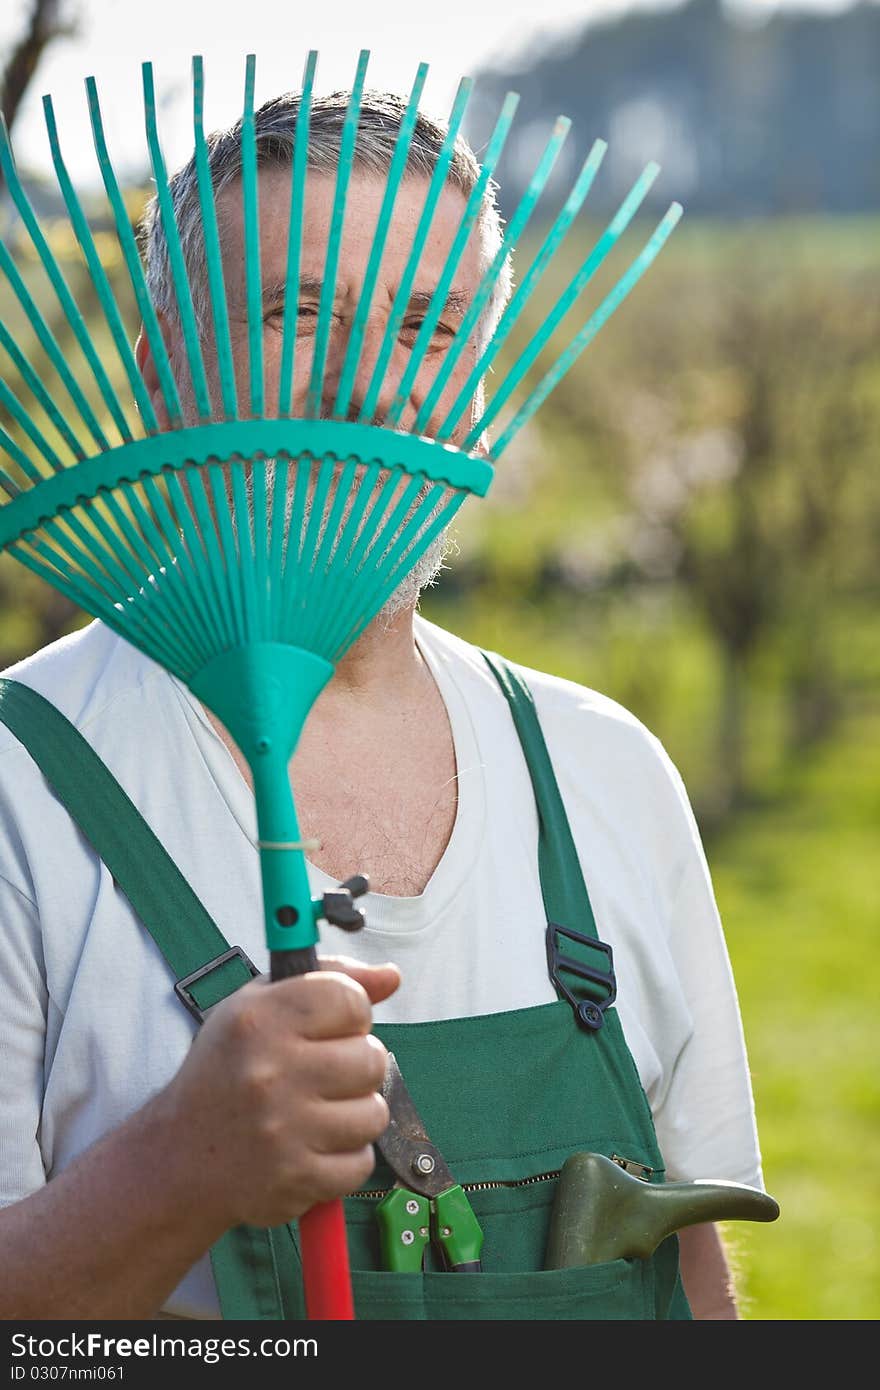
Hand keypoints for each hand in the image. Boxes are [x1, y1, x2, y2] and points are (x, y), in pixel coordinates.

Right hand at [158, 955, 399, 1229]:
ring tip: (317, 1112)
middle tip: (323, 1074)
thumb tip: (391, 976)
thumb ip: (329, 979)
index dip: (351, 1013)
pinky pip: (361, 1163)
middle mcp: (271, 1072)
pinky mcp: (296, 1178)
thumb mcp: (258, 1006)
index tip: (332, 1027)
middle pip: (372, 1057)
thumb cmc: (227, 1070)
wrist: (178, 1155)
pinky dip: (343, 1158)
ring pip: (374, 1113)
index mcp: (260, 1020)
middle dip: (356, 1065)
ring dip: (354, 1114)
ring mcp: (284, 1130)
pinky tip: (311, 1147)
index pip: (351, 999)